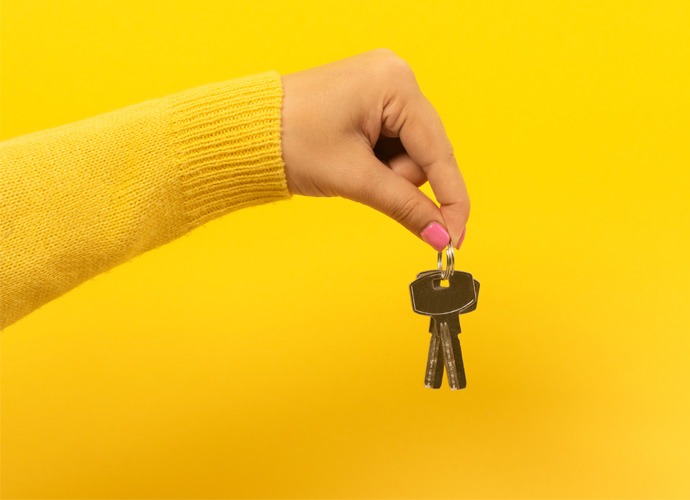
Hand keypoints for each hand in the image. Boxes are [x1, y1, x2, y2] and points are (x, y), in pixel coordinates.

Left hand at [280, 48, 469, 249]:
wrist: (243, 132)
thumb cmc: (289, 140)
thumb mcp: (354, 177)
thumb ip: (405, 206)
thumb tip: (440, 235)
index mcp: (395, 83)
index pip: (439, 152)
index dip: (451, 200)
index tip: (454, 238)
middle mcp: (395, 77)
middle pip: (424, 153)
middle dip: (397, 179)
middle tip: (363, 182)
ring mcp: (382, 87)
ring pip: (408, 153)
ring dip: (385, 174)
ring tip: (347, 167)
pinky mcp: (369, 102)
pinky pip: (391, 145)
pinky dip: (376, 164)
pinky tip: (349, 159)